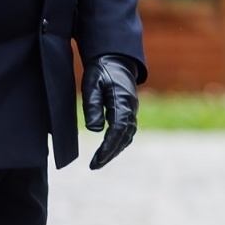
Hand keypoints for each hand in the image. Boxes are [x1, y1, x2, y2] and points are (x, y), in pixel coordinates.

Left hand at [82, 54, 139, 169]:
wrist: (116, 58)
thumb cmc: (101, 70)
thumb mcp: (92, 85)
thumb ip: (93, 106)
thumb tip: (96, 130)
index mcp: (123, 102)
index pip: (118, 130)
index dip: (108, 147)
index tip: (96, 160)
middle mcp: (131, 108)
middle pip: (124, 137)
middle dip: (110, 153)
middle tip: (94, 166)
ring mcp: (132, 109)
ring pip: (127, 135)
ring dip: (115, 149)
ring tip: (99, 161)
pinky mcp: (129, 110)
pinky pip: (127, 130)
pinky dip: (119, 142)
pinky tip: (109, 149)